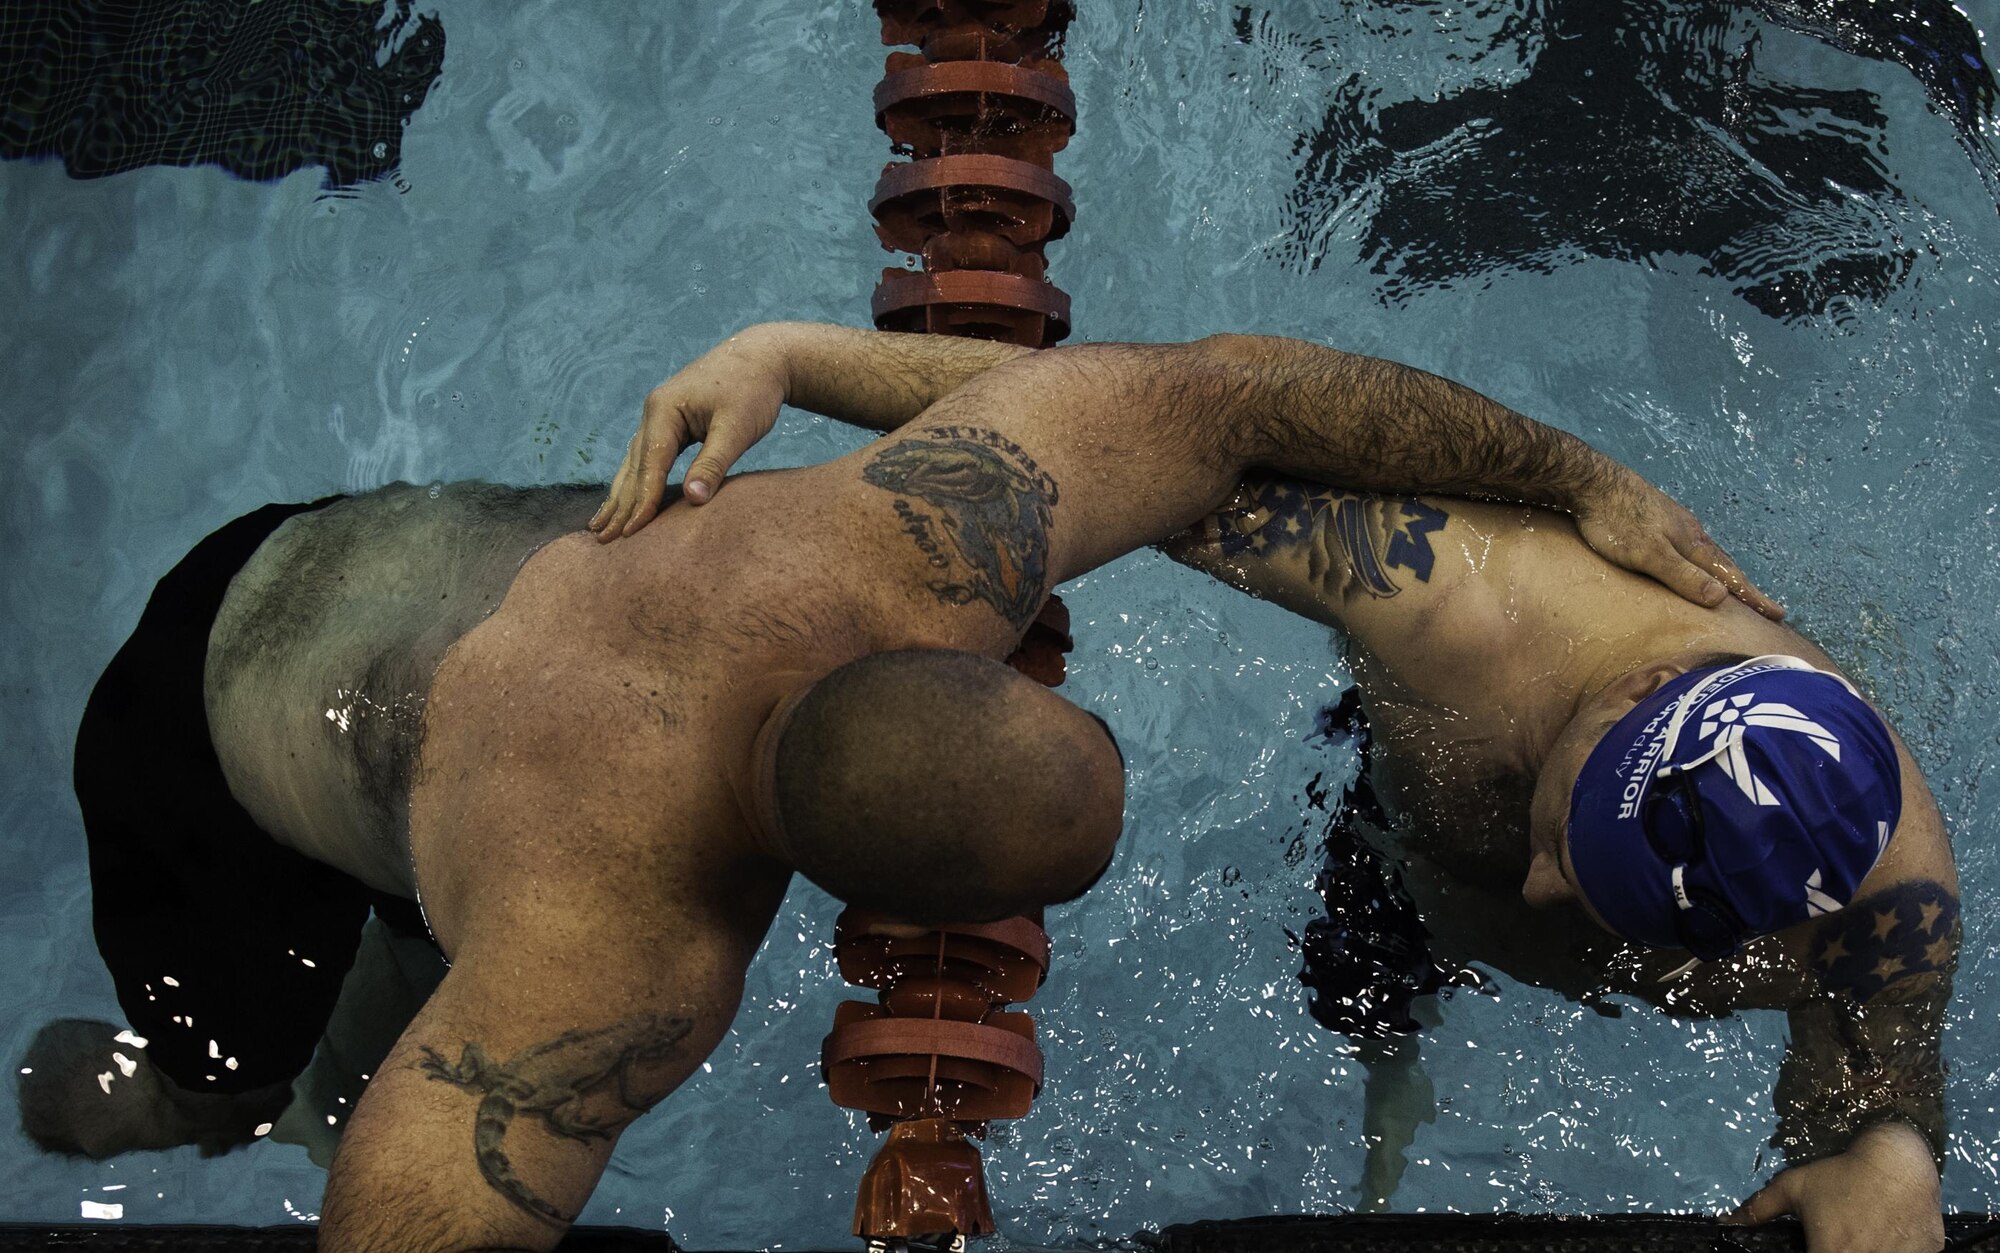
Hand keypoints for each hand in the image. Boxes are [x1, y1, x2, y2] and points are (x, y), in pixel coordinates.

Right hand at [589, 327, 786, 540]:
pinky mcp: (670, 421)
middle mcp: (654, 411)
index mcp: (664, 410)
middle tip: (603, 540)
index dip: (642, 502)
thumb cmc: (754, 391)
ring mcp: (659, 415)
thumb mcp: (738, 428)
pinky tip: (626, 498)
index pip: (650, 465)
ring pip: (634, 462)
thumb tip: (693, 501)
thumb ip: (714, 464)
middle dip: (620, 505)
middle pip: (634, 466)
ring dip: (620, 495)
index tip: (631, 534)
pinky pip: (646, 456)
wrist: (763, 357)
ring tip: (600, 525)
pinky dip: (635, 480)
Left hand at [1572, 468, 1783, 619]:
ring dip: (1721, 571)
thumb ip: (1683, 576)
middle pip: (1722, 563)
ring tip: (1731, 586)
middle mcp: (1689, 530)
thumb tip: (1721, 597)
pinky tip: (1689, 559)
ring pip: (1704, 552)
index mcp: (1692, 542)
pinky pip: (1686, 544)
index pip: (1729, 576)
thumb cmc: (1616, 520)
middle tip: (1762, 605)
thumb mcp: (1649, 555)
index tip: (1777, 614)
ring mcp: (1672, 522)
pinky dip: (1698, 559)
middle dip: (1742, 585)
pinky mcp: (1654, 516)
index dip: (1751, 597)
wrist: (1590, 480)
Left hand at [1725, 1122, 1943, 1252]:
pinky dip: (1899, 1249)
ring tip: (1867, 1233)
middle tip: (1845, 1237)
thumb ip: (1760, 1209)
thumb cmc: (1841, 1173)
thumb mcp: (1795, 1187)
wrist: (1898, 1160)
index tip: (1820, 1246)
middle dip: (1844, 1250)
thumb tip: (1727, 1222)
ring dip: (1872, 1250)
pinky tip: (1890, 1233)